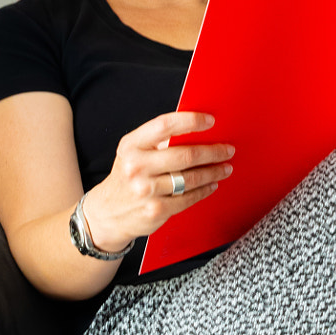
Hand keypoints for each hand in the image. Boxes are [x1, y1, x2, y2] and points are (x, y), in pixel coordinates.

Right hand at [80, 112, 233, 251]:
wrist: (107, 213)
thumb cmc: (127, 177)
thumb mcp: (132, 153)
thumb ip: (157, 141)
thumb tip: (196, 131)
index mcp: (132, 146)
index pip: (164, 126)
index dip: (190, 121)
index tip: (210, 121)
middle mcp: (137, 167)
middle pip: (185, 155)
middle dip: (212, 152)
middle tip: (227, 150)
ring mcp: (146, 190)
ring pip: (191, 178)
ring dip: (213, 172)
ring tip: (225, 167)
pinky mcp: (156, 210)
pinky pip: (189, 198)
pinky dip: (204, 190)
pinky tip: (212, 184)